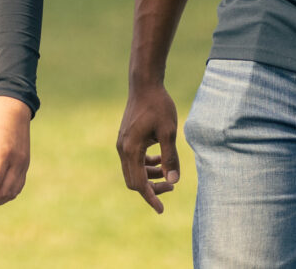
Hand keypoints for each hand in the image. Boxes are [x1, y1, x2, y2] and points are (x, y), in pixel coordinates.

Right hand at [115, 81, 181, 212]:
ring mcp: (122, 143)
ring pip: (133, 171)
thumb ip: (170, 159)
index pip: (139, 183)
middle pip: (133, 181)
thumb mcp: (169, 133)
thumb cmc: (158, 106)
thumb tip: (173, 182)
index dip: (151, 198)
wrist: (144, 85)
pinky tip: (159, 160)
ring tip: (168, 174)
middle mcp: (123, 149)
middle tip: (171, 188)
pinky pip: (133, 161)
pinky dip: (145, 166)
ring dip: (149, 177)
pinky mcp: (125, 139)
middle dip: (151, 189)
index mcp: (131, 149)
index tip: (161, 210)